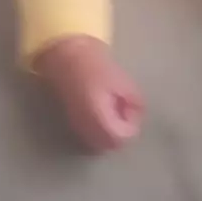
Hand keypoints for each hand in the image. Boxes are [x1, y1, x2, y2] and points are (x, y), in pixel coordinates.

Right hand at [35, 36, 142, 152]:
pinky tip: (99, 107)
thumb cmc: (95, 66)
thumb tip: (136, 114)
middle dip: (121, 131)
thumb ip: (135, 103)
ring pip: (98, 142)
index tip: (130, 106)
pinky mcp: (70, 121)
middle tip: (123, 108)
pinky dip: (98, 128)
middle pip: (110, 144)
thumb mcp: (123, 82)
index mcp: (100, 120)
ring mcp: (76, 126)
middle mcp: (86, 129)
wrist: (65, 55)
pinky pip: (88, 134)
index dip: (131, 125)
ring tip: (112, 106)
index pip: (122, 138)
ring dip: (109, 131)